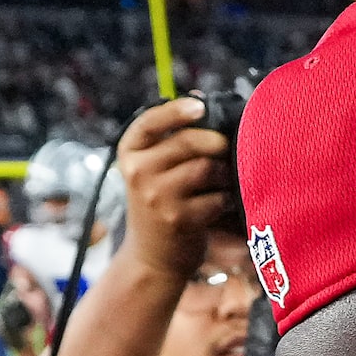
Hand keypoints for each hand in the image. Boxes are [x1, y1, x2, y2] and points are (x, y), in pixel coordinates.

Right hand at [115, 96, 233, 283]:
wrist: (152, 258)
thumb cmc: (161, 205)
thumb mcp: (153, 169)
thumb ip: (171, 137)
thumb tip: (199, 97)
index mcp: (130, 153)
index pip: (149, 121)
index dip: (177, 110)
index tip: (200, 107)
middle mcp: (138, 172)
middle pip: (187, 142)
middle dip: (215, 143)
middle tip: (225, 150)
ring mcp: (157, 196)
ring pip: (204, 168)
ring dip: (222, 173)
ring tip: (222, 182)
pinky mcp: (178, 219)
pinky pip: (215, 197)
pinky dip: (225, 199)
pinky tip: (220, 204)